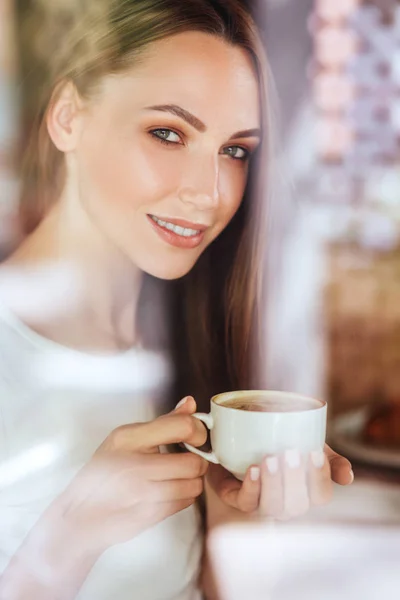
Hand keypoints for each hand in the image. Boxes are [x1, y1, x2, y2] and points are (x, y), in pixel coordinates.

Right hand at [50, 397, 207, 552]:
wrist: (80, 514)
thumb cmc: (106, 471)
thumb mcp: (126, 439)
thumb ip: (163, 422)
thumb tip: (190, 403)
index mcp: (128, 437)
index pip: (182, 427)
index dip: (198, 432)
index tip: (196, 438)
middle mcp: (133, 465)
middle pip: (193, 462)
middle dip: (197, 463)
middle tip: (189, 461)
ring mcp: (139, 494)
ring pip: (193, 486)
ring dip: (192, 483)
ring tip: (177, 478)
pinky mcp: (146, 516)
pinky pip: (184, 504)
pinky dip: (183, 498)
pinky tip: (168, 493)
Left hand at [207, 444, 352, 519]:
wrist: (242, 435)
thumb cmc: (281, 443)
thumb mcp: (310, 445)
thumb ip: (331, 459)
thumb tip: (347, 477)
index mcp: (307, 492)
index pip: (321, 495)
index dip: (320, 478)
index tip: (314, 453)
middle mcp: (287, 503)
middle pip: (297, 505)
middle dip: (295, 479)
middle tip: (291, 452)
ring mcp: (262, 503)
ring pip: (272, 507)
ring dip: (273, 484)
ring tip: (270, 458)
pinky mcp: (238, 499)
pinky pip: (246, 503)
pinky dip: (251, 487)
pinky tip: (253, 469)